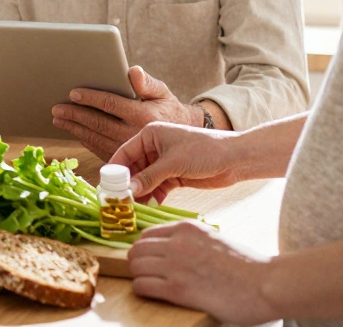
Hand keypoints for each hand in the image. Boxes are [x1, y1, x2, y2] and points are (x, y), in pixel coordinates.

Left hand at [51, 66, 201, 160]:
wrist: (180, 141)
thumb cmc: (168, 110)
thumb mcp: (162, 93)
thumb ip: (147, 82)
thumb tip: (132, 71)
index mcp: (143, 116)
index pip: (111, 104)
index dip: (91, 98)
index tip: (74, 93)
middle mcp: (134, 135)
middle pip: (98, 123)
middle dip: (75, 115)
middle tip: (57, 109)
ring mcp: (129, 150)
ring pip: (96, 138)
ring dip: (75, 129)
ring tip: (59, 120)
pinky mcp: (125, 159)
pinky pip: (100, 149)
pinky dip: (85, 140)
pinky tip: (74, 132)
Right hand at [110, 121, 240, 202]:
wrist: (235, 158)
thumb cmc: (205, 150)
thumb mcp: (173, 163)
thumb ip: (149, 177)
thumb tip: (127, 191)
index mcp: (150, 135)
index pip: (125, 153)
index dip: (115, 171)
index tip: (107, 188)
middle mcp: (154, 148)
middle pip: (133, 169)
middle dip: (127, 185)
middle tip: (119, 202)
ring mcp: (164, 163)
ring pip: (144, 181)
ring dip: (140, 193)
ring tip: (134, 208)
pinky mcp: (174, 176)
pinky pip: (157, 188)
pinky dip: (153, 196)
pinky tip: (151, 206)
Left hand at [128, 220, 276, 324]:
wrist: (265, 283)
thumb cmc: (245, 266)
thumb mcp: (213, 239)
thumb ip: (190, 241)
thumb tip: (171, 249)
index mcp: (187, 228)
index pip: (147, 234)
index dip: (144, 249)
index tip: (147, 258)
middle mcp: (177, 242)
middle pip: (136, 249)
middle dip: (137, 262)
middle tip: (145, 273)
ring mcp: (175, 265)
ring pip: (135, 266)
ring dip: (139, 276)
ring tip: (150, 284)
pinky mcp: (177, 289)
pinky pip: (142, 285)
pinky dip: (142, 290)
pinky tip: (153, 293)